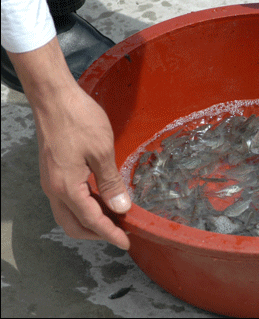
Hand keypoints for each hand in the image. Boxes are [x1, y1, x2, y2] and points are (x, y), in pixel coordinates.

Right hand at [7, 38, 131, 249]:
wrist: (53, 97)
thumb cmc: (78, 119)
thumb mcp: (102, 152)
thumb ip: (111, 183)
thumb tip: (120, 207)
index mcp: (66, 187)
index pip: (91, 221)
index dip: (110, 234)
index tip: (126, 242)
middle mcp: (54, 189)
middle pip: (74, 225)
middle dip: (98, 233)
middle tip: (121, 232)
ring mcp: (51, 181)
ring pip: (68, 214)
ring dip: (90, 220)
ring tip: (114, 218)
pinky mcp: (52, 172)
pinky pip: (67, 200)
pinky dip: (84, 206)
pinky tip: (101, 199)